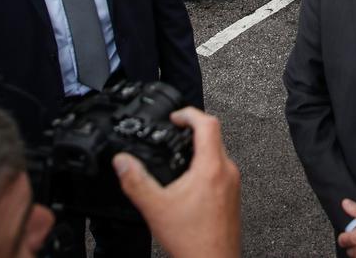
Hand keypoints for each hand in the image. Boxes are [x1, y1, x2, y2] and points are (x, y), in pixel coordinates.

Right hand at [113, 108, 240, 257]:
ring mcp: (233, 184)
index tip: (175, 116)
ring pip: (218, 154)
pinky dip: (204, 166)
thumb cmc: (192, 240)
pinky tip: (188, 181)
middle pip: (214, 136)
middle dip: (192, 131)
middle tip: (173, 133)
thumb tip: (122, 162)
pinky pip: (220, 170)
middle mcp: (227, 172)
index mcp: (211, 167)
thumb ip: (136, 181)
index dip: (189, 114)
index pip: (208, 123)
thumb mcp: (155, 207)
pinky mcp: (233, 196)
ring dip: (199, 149)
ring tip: (178, 156)